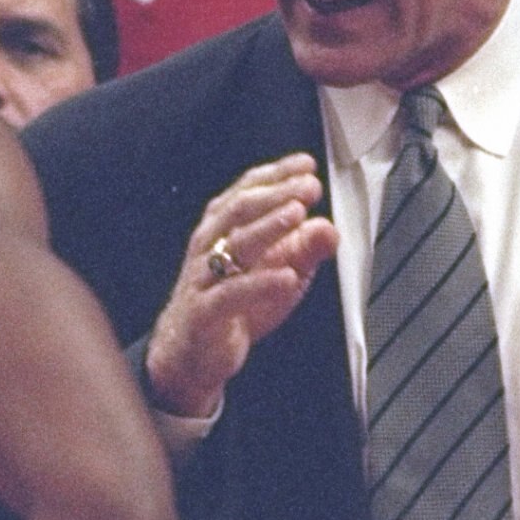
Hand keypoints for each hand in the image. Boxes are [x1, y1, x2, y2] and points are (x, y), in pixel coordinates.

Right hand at [144, 155, 337, 418]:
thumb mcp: (278, 274)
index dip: (277, 174)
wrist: (190, 353)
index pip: (247, 191)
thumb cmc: (233, 306)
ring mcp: (204, 278)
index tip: (307, 166)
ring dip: (268, 227)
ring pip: (234, 245)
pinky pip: (232, 295)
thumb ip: (304, 250)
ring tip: (298, 214)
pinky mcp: (205, 312)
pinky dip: (261, 284)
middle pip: (241, 209)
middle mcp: (209, 246)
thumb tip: (329, 227)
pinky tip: (287, 277)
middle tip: (308, 186)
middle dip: (277, 193)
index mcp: (223, 229)